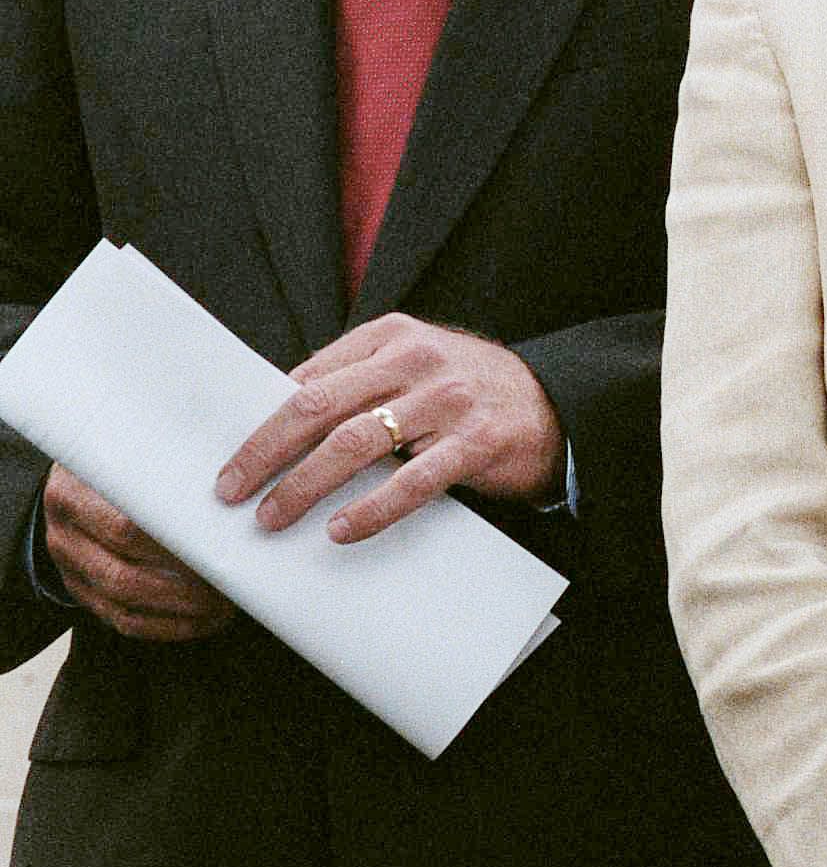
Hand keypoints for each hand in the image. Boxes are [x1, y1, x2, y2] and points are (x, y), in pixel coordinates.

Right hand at [41, 465, 234, 641]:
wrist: (75, 483)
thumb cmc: (122, 463)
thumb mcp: (132, 449)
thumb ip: (165, 459)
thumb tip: (229, 473)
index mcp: (73, 492)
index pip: (126, 526)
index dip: (173, 541)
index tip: (219, 545)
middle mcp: (65, 533)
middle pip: (124, 570)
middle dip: (183, 584)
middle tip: (230, 583)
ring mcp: (70, 568)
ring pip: (124, 600)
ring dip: (179, 610)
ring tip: (224, 607)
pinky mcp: (82, 593)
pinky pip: (122, 620)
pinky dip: (166, 626)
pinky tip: (201, 621)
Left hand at [214, 315, 564, 543]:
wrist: (557, 405)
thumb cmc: (468, 391)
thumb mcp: (414, 365)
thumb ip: (357, 381)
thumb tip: (276, 419)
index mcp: (392, 336)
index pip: (309, 378)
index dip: (261, 421)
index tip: (229, 460)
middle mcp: (417, 360)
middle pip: (319, 406)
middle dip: (265, 452)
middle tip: (231, 492)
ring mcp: (448, 400)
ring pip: (356, 443)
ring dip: (304, 485)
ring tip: (274, 518)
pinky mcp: (477, 441)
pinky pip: (413, 480)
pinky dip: (371, 508)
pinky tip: (342, 530)